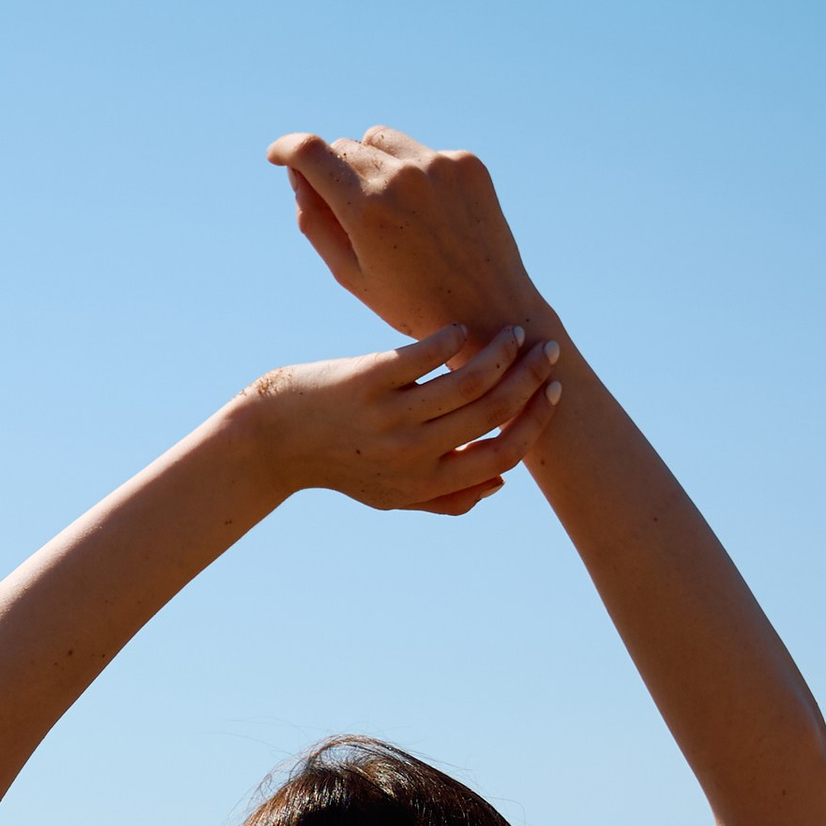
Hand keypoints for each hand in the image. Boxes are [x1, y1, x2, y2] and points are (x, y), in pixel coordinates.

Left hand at [244, 321, 560, 517]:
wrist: (275, 440)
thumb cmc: (340, 464)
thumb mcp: (393, 495)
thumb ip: (448, 496)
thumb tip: (503, 480)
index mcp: (425, 483)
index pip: (503, 455)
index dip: (535, 422)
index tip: (550, 391)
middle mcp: (412, 454)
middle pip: (494, 413)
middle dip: (531, 378)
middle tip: (546, 350)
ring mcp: (389, 416)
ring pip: (468, 381)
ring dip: (502, 352)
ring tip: (513, 332)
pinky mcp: (367, 379)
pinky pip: (425, 355)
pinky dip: (452, 339)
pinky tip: (462, 329)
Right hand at [266, 125, 544, 342]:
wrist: (492, 314)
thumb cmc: (413, 305)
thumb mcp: (351, 274)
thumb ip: (315, 221)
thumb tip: (298, 175)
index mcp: (367, 208)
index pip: (310, 150)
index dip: (287, 148)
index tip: (278, 156)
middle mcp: (402, 176)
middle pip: (345, 146)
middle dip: (334, 170)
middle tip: (345, 210)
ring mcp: (439, 165)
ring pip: (381, 139)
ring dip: (371, 162)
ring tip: (387, 210)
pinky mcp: (468, 163)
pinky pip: (421, 152)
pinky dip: (412, 172)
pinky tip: (426, 214)